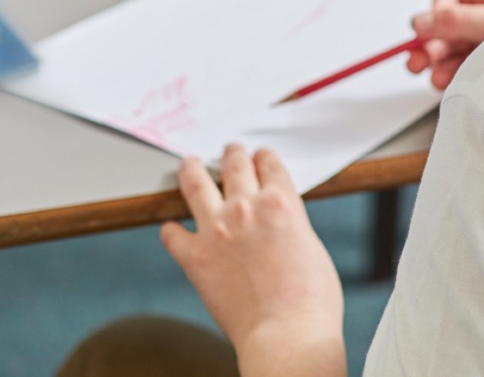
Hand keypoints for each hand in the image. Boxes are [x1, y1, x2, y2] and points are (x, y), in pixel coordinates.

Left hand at [161, 146, 344, 370]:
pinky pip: (171, 233)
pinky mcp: (194, 256)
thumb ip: (291, 227)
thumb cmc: (311, 301)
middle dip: (233, 154)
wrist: (286, 333)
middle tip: (230, 151)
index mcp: (282, 202)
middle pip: (235, 165)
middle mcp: (247, 207)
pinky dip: (170, 229)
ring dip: (192, 169)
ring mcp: (216, 229)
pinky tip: (170, 227)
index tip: (259, 156)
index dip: (264, 157)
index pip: (269, 164)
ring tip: (190, 164)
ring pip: (196, 183)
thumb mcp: (312, 247)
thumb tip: (279, 227)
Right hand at [406, 0, 483, 89]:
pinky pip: (461, 68)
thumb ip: (460, 20)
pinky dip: (449, 74)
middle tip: (417, 60)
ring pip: (449, 49)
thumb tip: (419, 21)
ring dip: (436, 61)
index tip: (430, 30)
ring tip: (433, 75)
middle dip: (430, 41)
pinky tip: (445, 82)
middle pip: (445, 25)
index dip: (437, 11)